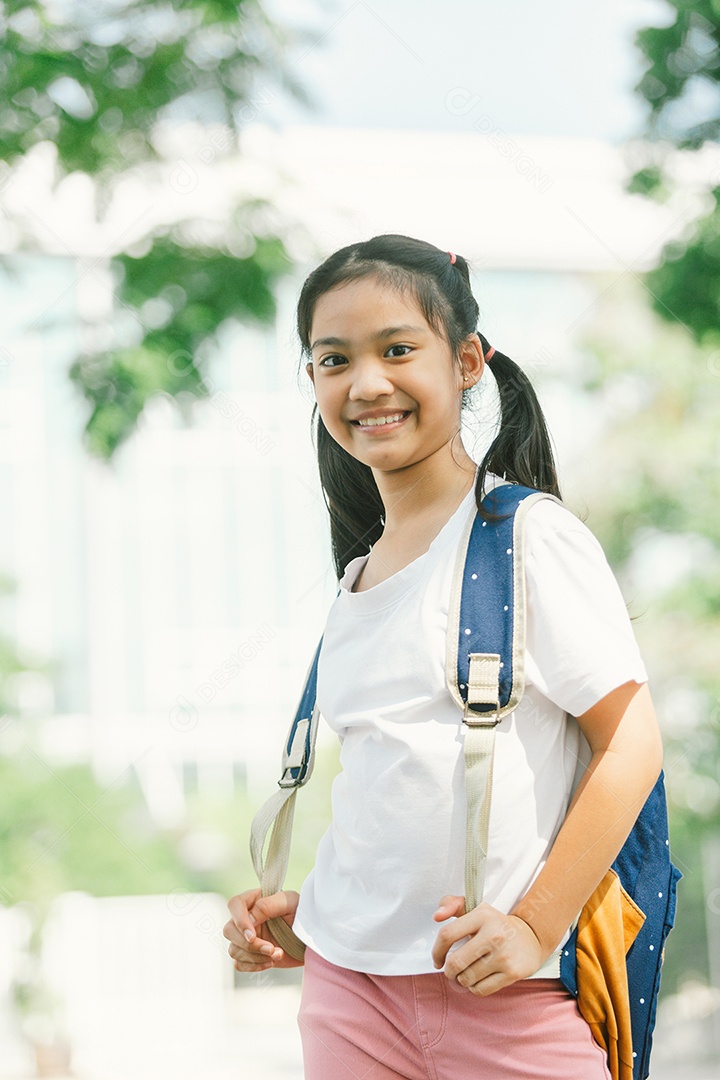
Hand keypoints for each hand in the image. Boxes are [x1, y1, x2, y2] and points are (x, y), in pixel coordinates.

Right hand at [224, 888, 302, 971]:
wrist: (311, 937)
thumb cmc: (302, 913)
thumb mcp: (290, 903)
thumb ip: (268, 906)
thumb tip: (249, 919)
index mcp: (254, 900)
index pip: (235, 904)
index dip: (239, 921)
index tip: (252, 936)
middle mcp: (247, 919)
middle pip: (229, 931)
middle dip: (250, 945)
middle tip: (272, 948)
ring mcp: (246, 938)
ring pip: (234, 950)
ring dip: (255, 956)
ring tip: (278, 954)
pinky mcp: (250, 955)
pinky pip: (239, 964)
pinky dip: (254, 966)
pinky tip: (271, 962)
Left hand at [431, 894, 545, 994]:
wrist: (531, 936)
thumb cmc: (496, 924)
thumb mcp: (476, 908)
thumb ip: (451, 904)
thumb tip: (436, 916)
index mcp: (482, 916)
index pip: (447, 934)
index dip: (436, 951)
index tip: (437, 959)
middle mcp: (493, 935)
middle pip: (455, 962)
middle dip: (449, 970)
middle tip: (452, 970)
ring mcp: (504, 955)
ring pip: (466, 978)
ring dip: (462, 979)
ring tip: (468, 971)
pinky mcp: (512, 973)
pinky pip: (480, 990)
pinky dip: (475, 987)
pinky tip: (479, 978)